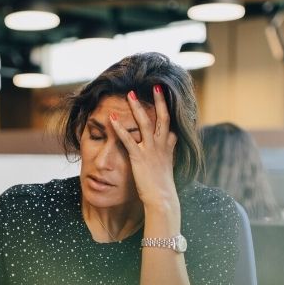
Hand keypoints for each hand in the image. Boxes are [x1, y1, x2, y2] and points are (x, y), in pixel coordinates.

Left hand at [111, 85, 179, 210]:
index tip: (167, 96)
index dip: (170, 109)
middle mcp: (162, 145)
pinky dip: (119, 128)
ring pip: (145, 123)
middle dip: (159, 100)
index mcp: (169, 147)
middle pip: (163, 117)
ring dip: (137, 107)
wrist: (163, 199)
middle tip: (156, 85)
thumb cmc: (163, 187)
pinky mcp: (139, 157)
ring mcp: (151, 150)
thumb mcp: (167, 168)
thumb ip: (165, 156)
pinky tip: (111, 118)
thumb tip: (164, 152)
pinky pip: (128, 139)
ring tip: (130, 94)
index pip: (171, 125)